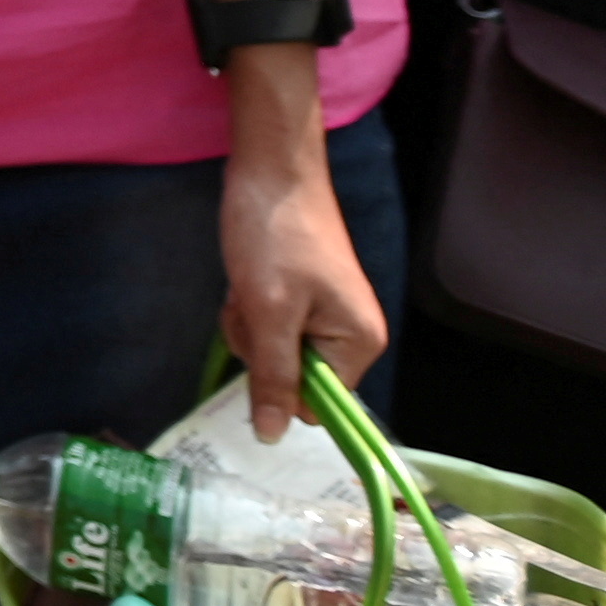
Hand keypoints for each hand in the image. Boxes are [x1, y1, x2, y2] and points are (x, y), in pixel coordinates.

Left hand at [219, 125, 387, 438]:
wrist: (272, 168)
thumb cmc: (275, 234)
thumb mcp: (268, 310)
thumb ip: (274, 376)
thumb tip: (273, 436)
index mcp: (359, 344)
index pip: (318, 403)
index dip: (279, 382)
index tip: (260, 343)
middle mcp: (351, 335)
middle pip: (292, 376)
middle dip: (258, 344)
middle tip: (252, 301)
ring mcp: (326, 315)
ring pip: (273, 350)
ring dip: (248, 322)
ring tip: (249, 282)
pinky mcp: (302, 298)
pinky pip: (268, 325)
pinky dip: (249, 306)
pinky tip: (246, 278)